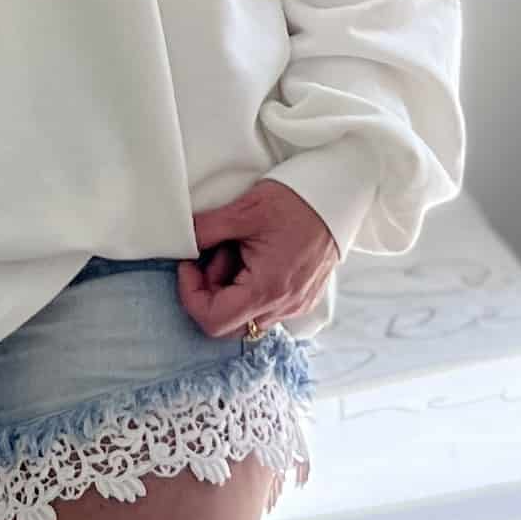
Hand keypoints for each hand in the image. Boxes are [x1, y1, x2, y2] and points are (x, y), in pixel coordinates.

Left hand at [178, 178, 337, 339]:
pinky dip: (249, 287)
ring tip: (238, 249)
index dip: (190, 295)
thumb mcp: (244, 211)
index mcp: (267, 289)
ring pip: (246, 315)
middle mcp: (283, 306)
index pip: (214, 320)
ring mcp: (295, 305)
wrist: (337, 196)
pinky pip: (265, 306)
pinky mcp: (302, 297)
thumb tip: (183, 242)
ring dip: (231, 287)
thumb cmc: (296, 201)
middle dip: (211, 291)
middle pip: (228, 323)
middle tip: (215, 254)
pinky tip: (254, 256)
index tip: (188, 265)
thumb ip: (206, 230)